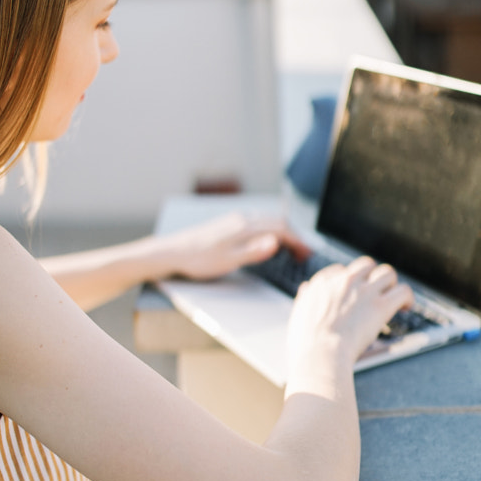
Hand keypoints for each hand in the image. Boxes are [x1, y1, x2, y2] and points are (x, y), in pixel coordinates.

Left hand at [164, 212, 308, 281]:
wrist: (173, 252)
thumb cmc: (199, 260)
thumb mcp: (228, 261)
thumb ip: (254, 251)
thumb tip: (276, 241)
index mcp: (244, 227)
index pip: (280, 228)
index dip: (297, 241)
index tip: (307, 253)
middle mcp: (242, 219)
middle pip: (276, 222)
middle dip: (294, 236)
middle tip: (303, 254)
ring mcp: (234, 220)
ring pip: (267, 221)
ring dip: (283, 233)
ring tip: (291, 249)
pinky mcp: (228, 224)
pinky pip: (257, 223)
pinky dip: (270, 231)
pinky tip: (267, 241)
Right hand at [286, 256, 413, 390]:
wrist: (319, 354)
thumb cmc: (307, 342)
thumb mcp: (298, 313)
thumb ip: (305, 298)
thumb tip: (306, 288)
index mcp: (323, 283)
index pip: (341, 270)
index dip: (350, 281)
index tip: (354, 292)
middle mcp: (345, 281)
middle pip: (366, 265)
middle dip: (372, 276)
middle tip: (376, 292)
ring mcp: (364, 291)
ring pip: (387, 272)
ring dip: (391, 284)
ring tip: (392, 297)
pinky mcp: (381, 306)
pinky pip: (403, 290)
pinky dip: (407, 298)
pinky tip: (405, 307)